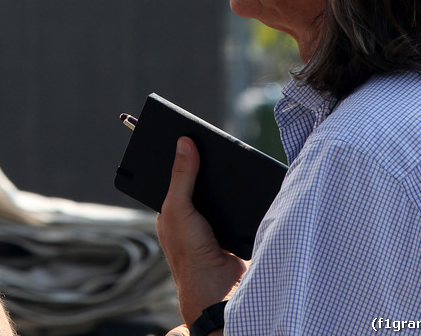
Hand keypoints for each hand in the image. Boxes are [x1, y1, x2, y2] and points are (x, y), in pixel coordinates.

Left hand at [156, 137, 247, 324]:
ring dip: (228, 177)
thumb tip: (184, 142)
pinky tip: (248, 177)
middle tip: (212, 135)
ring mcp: (215, 221)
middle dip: (206, 161)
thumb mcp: (179, 209)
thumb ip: (182, 176)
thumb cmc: (189, 254)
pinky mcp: (237, 227)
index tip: (186, 130)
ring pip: (223, 190)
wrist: (220, 290)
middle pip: (201, 180)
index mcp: (172, 210)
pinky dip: (245, 192)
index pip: (176, 176)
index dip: (180, 155)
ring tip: (231, 152)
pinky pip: (242, 202)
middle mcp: (193, 214)